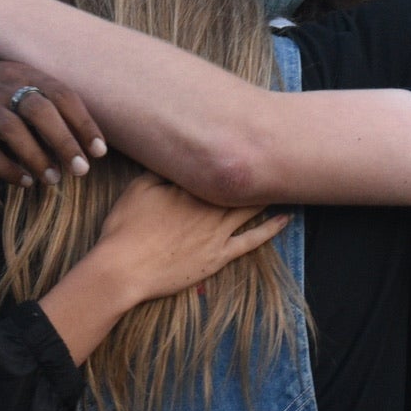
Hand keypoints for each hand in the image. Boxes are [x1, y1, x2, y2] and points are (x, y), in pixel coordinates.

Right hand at [0, 61, 107, 186]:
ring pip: (11, 129)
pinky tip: (25, 181)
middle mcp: (7, 89)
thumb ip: (53, 102)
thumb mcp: (27, 81)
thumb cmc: (1, 89)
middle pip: (39, 110)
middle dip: (63, 141)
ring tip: (53, 179)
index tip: (99, 151)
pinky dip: (6, 168)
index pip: (62, 95)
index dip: (83, 123)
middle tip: (81, 169)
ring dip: (36, 157)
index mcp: (29, 76)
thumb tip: (87, 141)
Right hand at [86, 174, 290, 305]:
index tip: (247, 143)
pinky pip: (251, 241)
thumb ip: (161, 171)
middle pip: (239, 186)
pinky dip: (270, 229)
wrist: (125, 267)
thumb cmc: (126, 227)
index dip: (232, 155)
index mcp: (191, 188)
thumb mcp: (138, 188)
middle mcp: (210, 207)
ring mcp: (218, 233)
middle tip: (276, 156)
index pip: (216, 168)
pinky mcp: (219, 256)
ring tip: (285, 181)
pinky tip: (284, 219)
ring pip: (250, 208)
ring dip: (267, 195)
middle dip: (256, 171)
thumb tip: (178, 156)